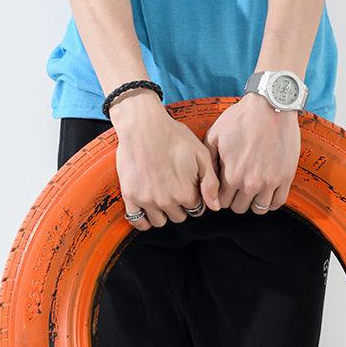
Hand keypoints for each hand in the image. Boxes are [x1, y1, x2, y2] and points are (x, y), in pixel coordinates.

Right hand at [111, 93, 221, 231]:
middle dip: (180, 205)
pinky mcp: (130, 196)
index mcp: (185, 193)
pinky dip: (143, 219)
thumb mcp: (200, 154)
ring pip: (159, 221)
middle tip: (174, 184)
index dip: (194, 196)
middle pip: (178, 217)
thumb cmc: (173, 136)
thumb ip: (210, 183)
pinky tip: (147, 207)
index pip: (196, 209)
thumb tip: (215, 207)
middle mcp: (166, 202)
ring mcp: (147, 200)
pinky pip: (137, 221)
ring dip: (163, 211)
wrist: (143, 125)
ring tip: (161, 192)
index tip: (188, 183)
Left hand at [203, 93, 300, 213]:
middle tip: (237, 186)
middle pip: (239, 208)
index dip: (220, 195)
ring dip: (253, 201)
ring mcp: (270, 181)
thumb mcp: (215, 134)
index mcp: (232, 174)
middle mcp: (251, 183)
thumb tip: (207, 177)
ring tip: (251, 188)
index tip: (224, 187)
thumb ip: (209, 159)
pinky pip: (278, 202)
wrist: (271, 105)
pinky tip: (266, 191)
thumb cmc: (243, 117)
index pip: (221, 202)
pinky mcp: (286, 177)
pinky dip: (271, 201)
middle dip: (235, 198)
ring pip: (258, 209)